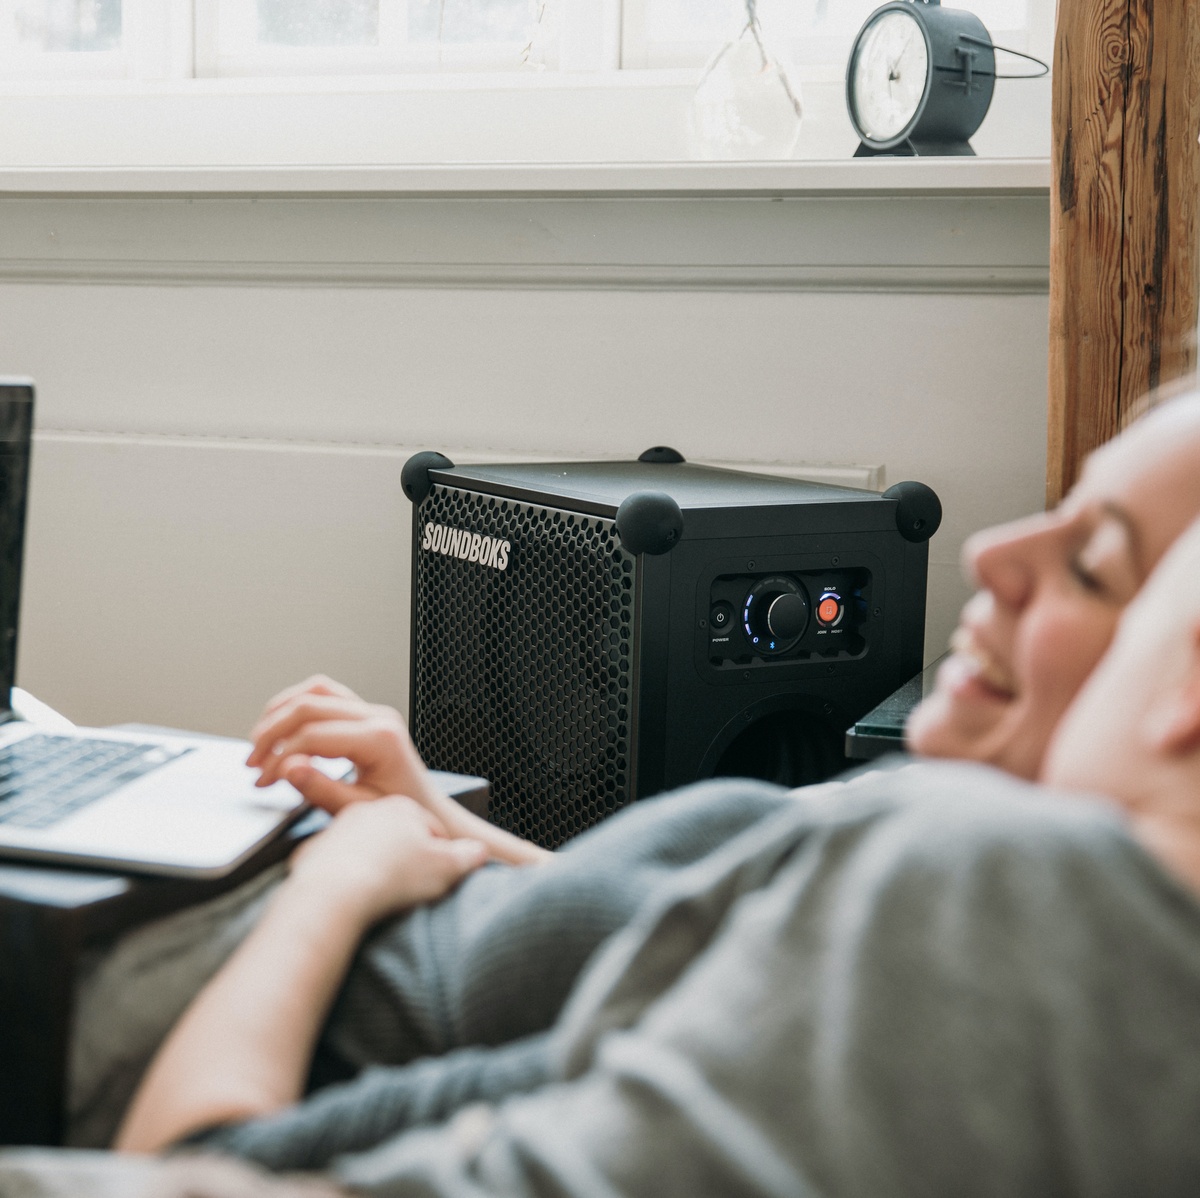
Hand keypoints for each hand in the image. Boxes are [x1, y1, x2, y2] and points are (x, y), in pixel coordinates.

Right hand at [249, 675, 552, 867]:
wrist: (427, 813)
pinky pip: (327, 694)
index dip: (279, 757)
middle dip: (272, 732)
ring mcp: (374, 711)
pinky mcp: (367, 713)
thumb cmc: (399, 814)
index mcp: (380, 739)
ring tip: (260, 743)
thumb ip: (320, 789)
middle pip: (309, 706)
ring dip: (281, 712)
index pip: (313, 736)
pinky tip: (282, 728)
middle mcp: (379, 717)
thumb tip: (285, 768)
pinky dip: (298, 705)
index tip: (262, 779)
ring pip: (316, 691)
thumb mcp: (357, 811)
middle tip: (252, 762)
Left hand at [288, 795, 486, 926]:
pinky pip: (337, 864)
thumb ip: (468, 856)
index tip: (441, 875)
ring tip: (381, 894)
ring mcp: (337, 829)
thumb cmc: (393, 878)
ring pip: (365, 846)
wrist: (334, 895)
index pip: (432, 827)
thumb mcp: (446, 868)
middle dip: (405, 857)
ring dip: (375, 865)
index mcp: (403, 808)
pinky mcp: (312, 852)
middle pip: (396, 834)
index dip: (442, 853)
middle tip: (412, 886)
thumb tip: (480, 851)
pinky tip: (352, 898)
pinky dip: (346, 877)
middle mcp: (367, 809)